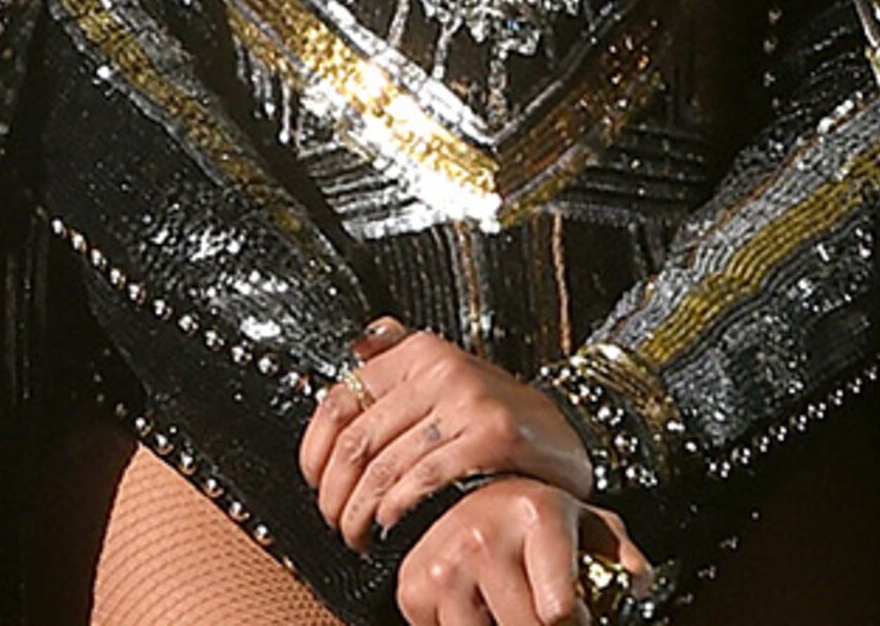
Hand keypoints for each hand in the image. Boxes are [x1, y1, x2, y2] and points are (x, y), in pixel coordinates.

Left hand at [298, 317, 593, 549]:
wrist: (566, 437)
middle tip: (336, 523)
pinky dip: (400, 507)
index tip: (314, 484)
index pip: (339, 401)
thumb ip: (401, 356)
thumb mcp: (447, 378)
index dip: (314, 452)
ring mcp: (467, 399)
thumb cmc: (498, 419)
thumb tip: (356, 344)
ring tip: (360, 535)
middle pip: (357, 442)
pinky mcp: (493, 433)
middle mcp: (439, 368)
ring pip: (386, 466)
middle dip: (335, 494)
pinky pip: (426, 477)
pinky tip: (394, 525)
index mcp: (418, 353)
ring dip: (362, 513)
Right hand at [394, 476, 649, 625]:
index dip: (576, 624)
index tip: (578, 617)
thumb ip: (620, 555)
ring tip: (516, 609)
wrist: (460, 493)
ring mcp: (444, 568)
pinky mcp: (414, 591)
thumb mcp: (584, 523)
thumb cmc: (534, 517)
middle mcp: (485, 540)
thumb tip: (640, 584)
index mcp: (536, 519)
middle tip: (549, 614)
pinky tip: (485, 614)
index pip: (559, 612)